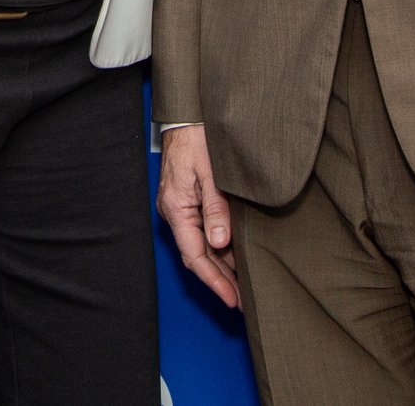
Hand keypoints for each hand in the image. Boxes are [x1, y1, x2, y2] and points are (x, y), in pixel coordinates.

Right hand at [156, 124, 239, 307]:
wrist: (186, 114)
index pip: (195, 255)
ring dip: (219, 264)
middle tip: (241, 301)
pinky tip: (233, 255)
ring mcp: (178, 206)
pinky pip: (199, 231)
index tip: (232, 299)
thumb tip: (220, 244)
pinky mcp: (186, 200)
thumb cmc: (198, 137)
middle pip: (195, 255)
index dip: (214, 281)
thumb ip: (216, 208)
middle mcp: (173, 211)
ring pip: (198, 245)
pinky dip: (217, 246)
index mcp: (176, 207)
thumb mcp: (212, 173)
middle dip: (218, 280)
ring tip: (241, 285)